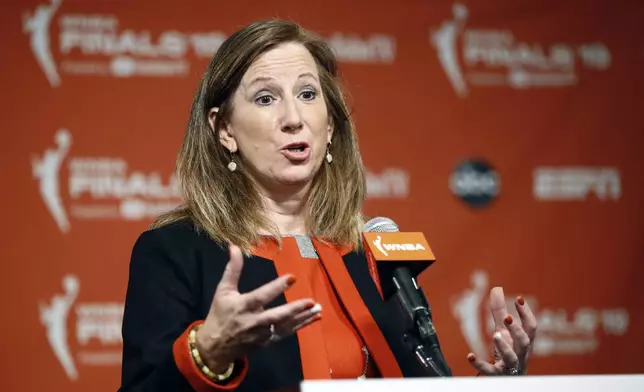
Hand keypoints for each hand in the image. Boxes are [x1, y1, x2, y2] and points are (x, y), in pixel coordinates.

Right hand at [195, 244, 321, 371]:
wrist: (215, 347)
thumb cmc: (220, 315)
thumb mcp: (223, 290)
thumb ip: (232, 269)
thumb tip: (234, 246)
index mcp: (244, 306)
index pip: (262, 296)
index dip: (276, 287)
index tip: (292, 277)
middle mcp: (255, 321)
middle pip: (277, 315)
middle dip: (295, 309)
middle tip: (312, 302)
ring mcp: (262, 334)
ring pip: (285, 325)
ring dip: (303, 318)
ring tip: (318, 309)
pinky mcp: (267, 342)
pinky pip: (286, 333)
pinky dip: (300, 326)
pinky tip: (313, 318)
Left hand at [467, 287, 536, 375]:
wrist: (511, 378)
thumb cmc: (510, 351)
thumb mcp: (504, 331)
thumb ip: (500, 311)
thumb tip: (497, 288)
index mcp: (524, 341)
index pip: (531, 327)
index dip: (526, 313)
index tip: (518, 298)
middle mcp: (521, 353)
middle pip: (524, 342)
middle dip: (517, 329)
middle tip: (508, 317)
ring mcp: (510, 365)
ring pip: (511, 357)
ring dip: (504, 346)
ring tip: (495, 335)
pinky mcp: (497, 374)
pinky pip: (490, 370)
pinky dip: (480, 363)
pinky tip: (470, 355)